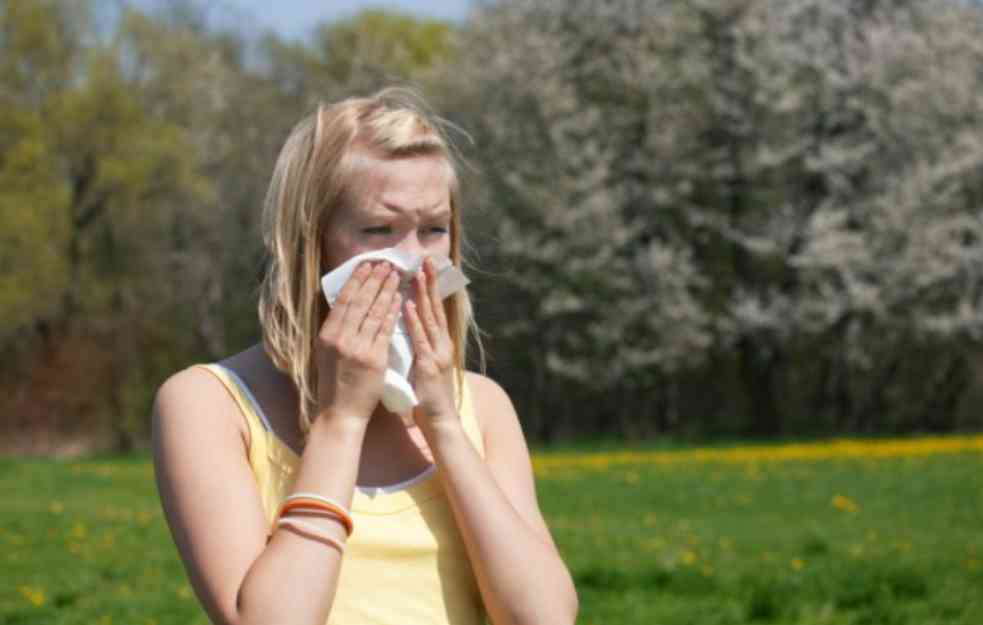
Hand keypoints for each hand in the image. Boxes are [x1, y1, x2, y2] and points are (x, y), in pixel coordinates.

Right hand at [315, 261, 401, 426]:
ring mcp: (358, 348)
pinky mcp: (375, 359)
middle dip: (374, 280)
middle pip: (360, 302)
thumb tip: (345, 304)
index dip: (356, 280)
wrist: (341, 411)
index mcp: (327, 335)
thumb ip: (335, 330)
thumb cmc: (334, 382)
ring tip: (395, 275)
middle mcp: (340, 338)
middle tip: (385, 263)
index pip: (343, 301)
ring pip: (374, 313)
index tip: (366, 265)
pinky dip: (392, 312)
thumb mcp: (326, 352)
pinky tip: (399, 299)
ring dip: (386, 291)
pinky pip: (385, 330)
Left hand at [404, 256, 458, 430]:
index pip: (433, 308)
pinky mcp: (429, 365)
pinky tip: (409, 305)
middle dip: (430, 282)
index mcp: (438, 342)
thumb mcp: (422, 362)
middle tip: (426, 259)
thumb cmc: (427, 393)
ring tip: (418, 273)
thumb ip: (417, 344)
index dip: (429, 286)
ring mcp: (437, 353)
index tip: (424, 265)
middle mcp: (441, 343)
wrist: (439, 419)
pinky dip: (415, 321)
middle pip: (435, 307)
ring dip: (424, 294)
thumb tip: (404, 327)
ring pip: (430, 318)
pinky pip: (421, 339)